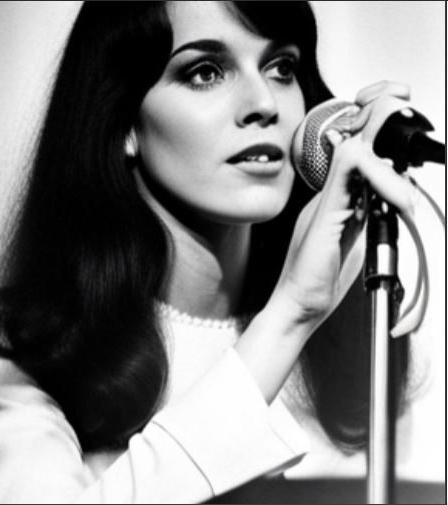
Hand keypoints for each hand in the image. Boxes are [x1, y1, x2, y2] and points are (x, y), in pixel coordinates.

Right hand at [270, 81, 417, 331]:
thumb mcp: (354, 237)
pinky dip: (377, 174)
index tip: (392, 103)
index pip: (356, 144)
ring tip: (403, 144)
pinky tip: (393, 189)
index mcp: (336, 196)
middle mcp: (328, 192)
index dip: (374, 119)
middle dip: (382, 111)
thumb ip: (365, 208)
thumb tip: (383, 184)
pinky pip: (349, 177)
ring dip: (384, 137)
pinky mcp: (325, 214)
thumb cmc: (321, 280)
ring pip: (356, 149)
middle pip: (355, 136)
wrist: (297, 306)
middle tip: (399, 100)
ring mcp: (325, 201)